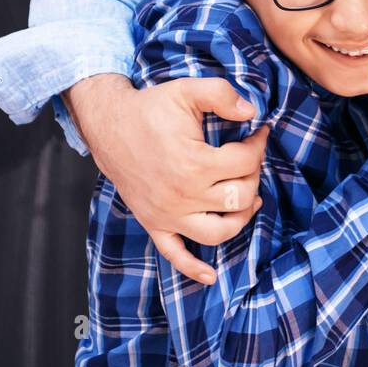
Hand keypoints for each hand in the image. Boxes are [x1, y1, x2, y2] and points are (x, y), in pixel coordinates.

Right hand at [64, 73, 267, 283]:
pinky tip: (211, 276)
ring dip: (241, 218)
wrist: (109, 126)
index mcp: (194, 163)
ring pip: (219, 232)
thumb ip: (223, 94)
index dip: (258, 144)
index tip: (258, 133)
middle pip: (240, 197)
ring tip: (249, 199)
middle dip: (253, 176)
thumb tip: (253, 112)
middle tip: (249, 160)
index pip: (246, 162)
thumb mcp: (187, 90)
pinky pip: (175, 255)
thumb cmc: (151, 109)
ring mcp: (168, 214)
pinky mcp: (155, 223)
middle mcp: (183, 195)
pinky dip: (194, 269)